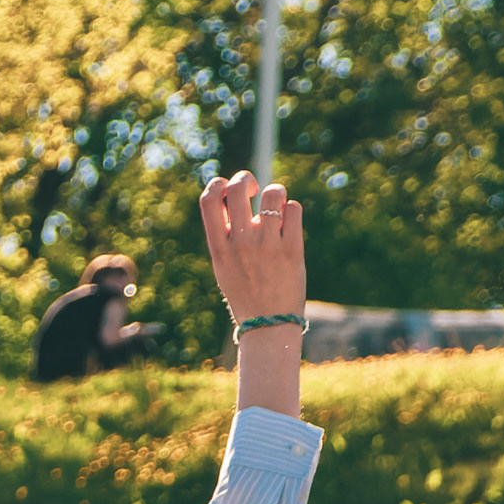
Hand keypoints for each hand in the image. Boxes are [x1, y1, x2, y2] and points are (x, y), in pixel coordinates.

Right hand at [199, 173, 304, 326]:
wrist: (267, 324)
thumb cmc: (246, 292)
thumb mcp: (224, 266)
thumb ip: (227, 234)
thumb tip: (235, 195)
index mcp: (219, 248)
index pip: (209, 198)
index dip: (219, 184)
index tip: (230, 196)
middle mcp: (240, 243)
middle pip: (237, 187)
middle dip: (246, 179)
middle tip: (255, 193)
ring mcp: (266, 245)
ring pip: (274, 192)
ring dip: (276, 195)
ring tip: (277, 212)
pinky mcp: (291, 248)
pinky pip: (294, 209)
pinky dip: (292, 213)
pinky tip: (288, 229)